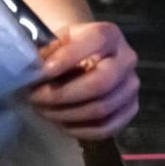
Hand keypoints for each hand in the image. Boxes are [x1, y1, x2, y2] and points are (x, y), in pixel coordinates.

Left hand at [27, 21, 138, 140]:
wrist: (81, 59)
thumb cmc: (63, 50)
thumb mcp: (53, 40)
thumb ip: (46, 51)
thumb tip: (33, 69)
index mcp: (108, 35)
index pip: (96, 41)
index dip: (68, 57)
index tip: (42, 71)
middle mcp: (126, 59)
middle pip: (101, 83)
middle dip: (62, 94)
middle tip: (35, 97)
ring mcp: (131, 86)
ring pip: (101, 109)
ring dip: (65, 114)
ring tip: (42, 109)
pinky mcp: (130, 110)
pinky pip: (106, 128)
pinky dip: (79, 130)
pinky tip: (60, 122)